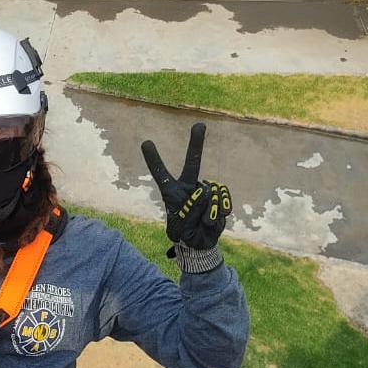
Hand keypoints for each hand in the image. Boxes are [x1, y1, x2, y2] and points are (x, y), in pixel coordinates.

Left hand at [141, 123, 231, 262]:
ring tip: (203, 223)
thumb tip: (205, 191)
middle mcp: (188, 187)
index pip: (161, 175)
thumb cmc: (185, 235)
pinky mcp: (220, 196)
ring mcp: (205, 190)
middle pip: (193, 163)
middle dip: (196, 143)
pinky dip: (220, 211)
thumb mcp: (181, 230)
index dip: (154, 160)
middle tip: (200, 124)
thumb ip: (190, 213)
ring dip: (207, 212)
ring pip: (209, 192)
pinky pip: (222, 198)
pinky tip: (214, 220)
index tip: (145, 142)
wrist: (201, 243)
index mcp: (172, 194)